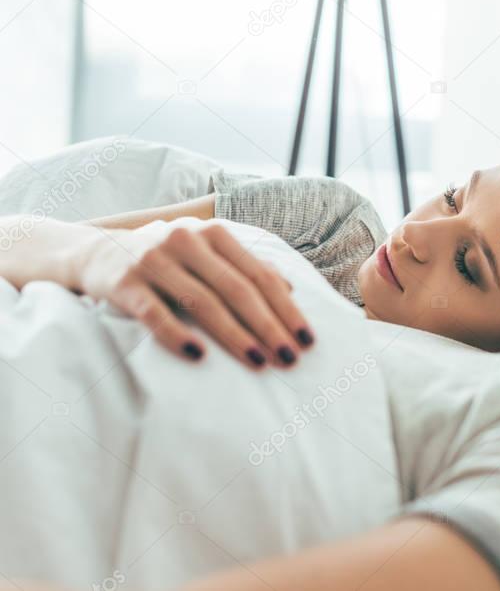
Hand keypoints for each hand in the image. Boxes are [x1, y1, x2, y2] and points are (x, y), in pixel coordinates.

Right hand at [76, 221, 313, 367]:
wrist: (97, 252)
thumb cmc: (169, 259)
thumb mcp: (208, 253)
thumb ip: (246, 266)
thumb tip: (290, 290)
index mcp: (214, 234)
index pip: (260, 275)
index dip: (286, 308)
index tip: (307, 339)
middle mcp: (186, 241)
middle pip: (237, 289)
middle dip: (268, 326)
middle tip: (290, 358)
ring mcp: (153, 260)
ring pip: (202, 302)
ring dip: (234, 335)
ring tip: (259, 362)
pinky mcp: (124, 283)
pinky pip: (154, 314)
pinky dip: (177, 335)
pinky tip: (199, 356)